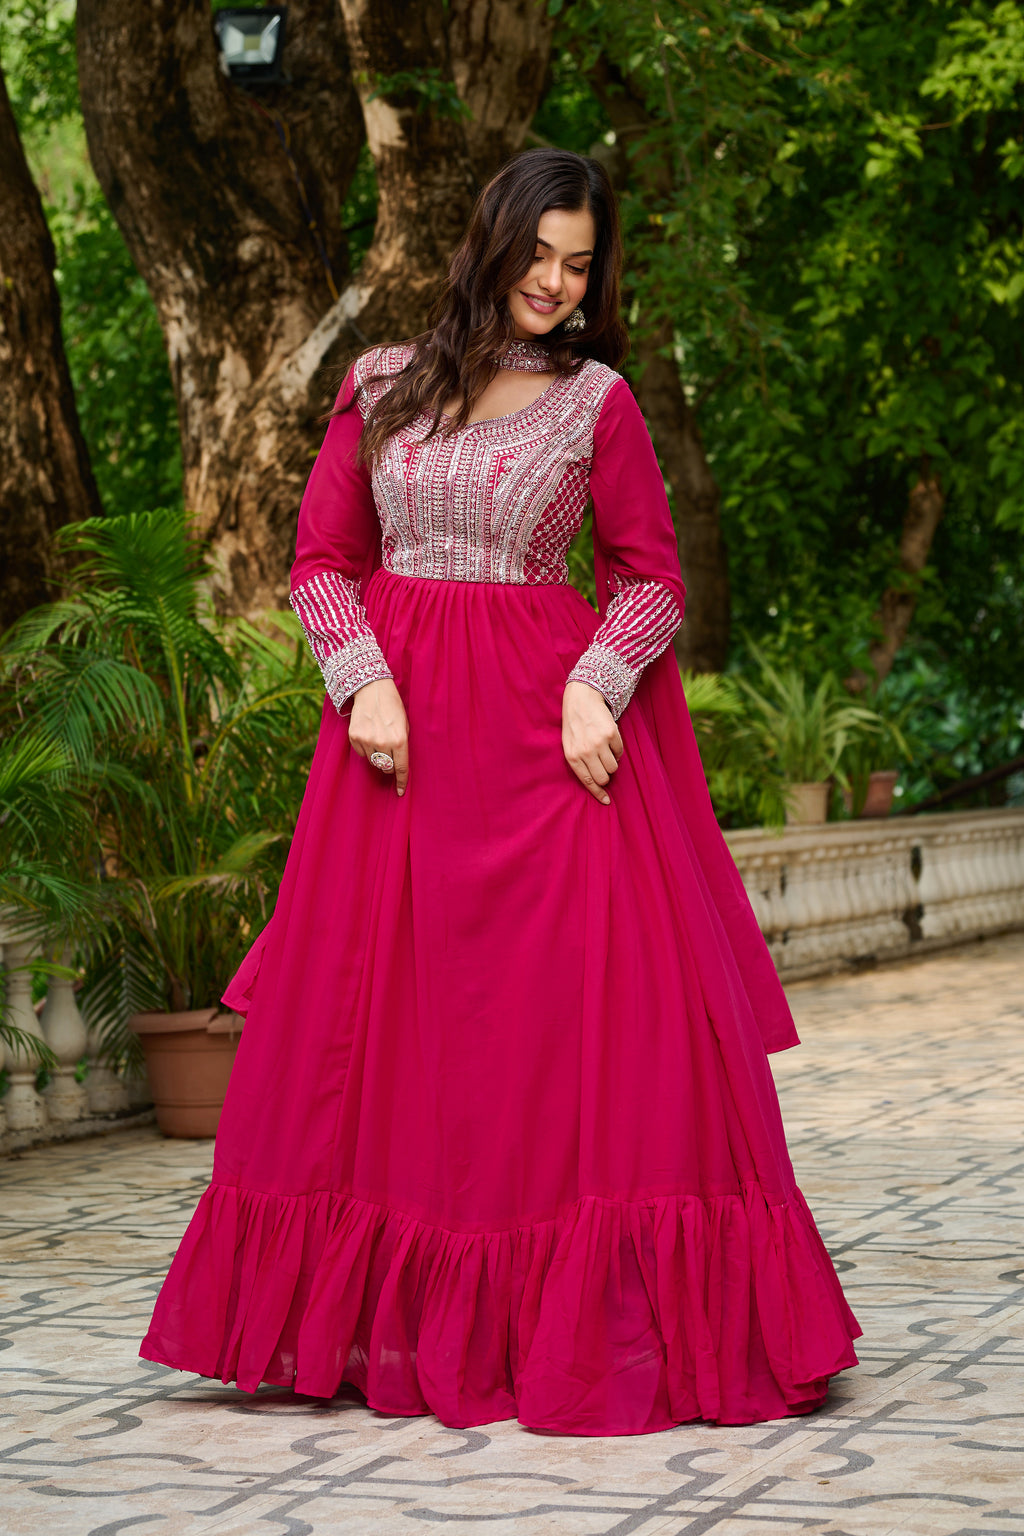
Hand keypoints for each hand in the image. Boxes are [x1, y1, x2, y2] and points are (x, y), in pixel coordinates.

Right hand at [348, 677, 409, 795]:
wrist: (372, 689)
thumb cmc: (393, 706)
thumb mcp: (405, 725)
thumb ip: (402, 745)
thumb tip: (398, 765)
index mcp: (400, 740)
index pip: (401, 768)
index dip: (401, 782)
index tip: (401, 792)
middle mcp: (383, 742)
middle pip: (386, 767)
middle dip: (389, 765)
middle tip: (389, 752)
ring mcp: (367, 740)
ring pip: (373, 761)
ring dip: (377, 755)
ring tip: (378, 737)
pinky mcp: (354, 737)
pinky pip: (361, 753)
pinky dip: (366, 748)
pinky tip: (368, 734)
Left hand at [562, 680, 623, 804]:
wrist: (581, 699)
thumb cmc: (574, 725)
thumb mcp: (569, 745)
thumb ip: (579, 763)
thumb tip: (596, 782)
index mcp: (572, 757)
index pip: (588, 782)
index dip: (599, 794)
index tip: (607, 801)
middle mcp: (586, 752)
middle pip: (604, 778)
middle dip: (606, 776)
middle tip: (603, 766)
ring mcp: (599, 743)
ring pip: (614, 767)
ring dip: (612, 762)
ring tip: (605, 751)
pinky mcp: (612, 734)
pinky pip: (620, 752)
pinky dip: (617, 750)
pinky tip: (609, 741)